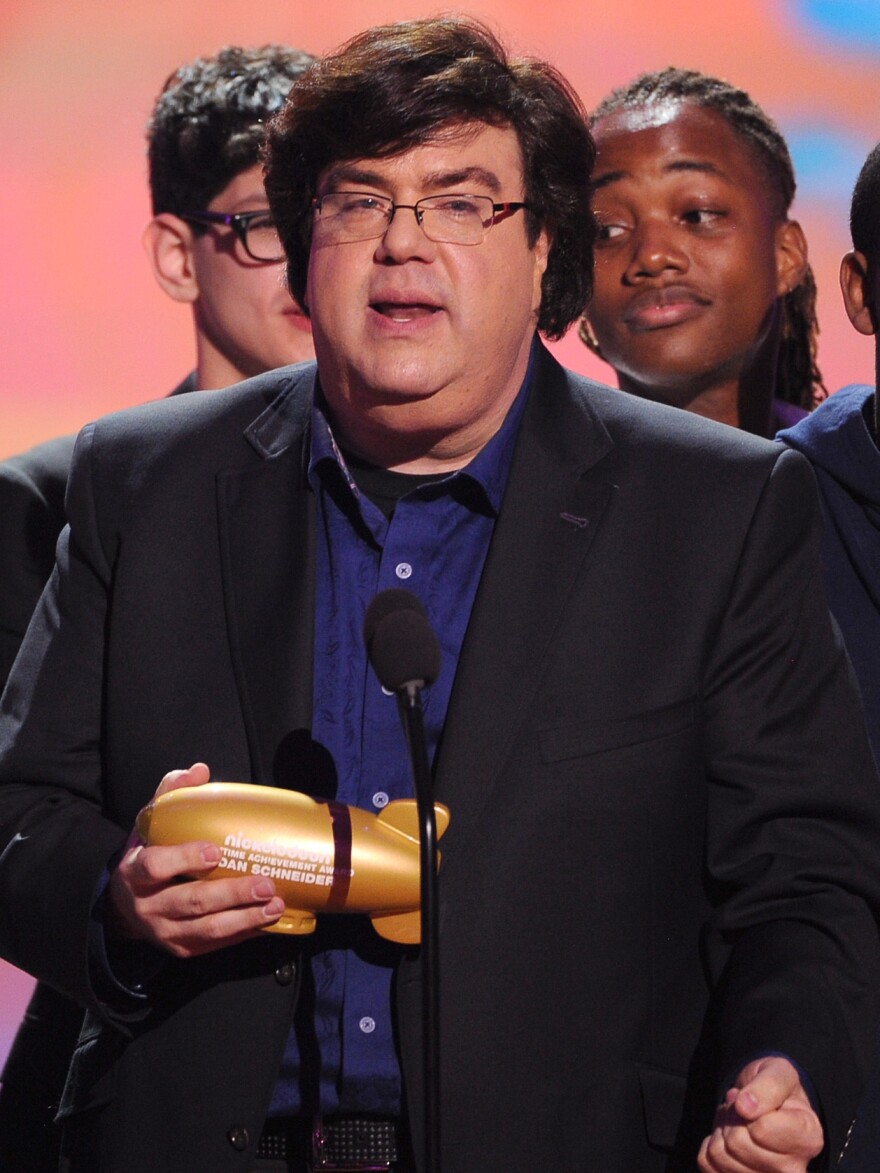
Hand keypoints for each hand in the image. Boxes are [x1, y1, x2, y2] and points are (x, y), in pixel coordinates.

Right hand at [108, 762, 284, 957]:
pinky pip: (215, 943)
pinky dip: (243, 932)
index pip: (155, 867)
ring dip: (245, 918)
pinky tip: (268, 921)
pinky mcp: (182, 948)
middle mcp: (148, 906)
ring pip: (207, 929)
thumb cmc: (147, 856)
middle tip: (265, 883)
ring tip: (275, 905)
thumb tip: (200, 770)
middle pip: (192, 902)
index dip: (185, 859)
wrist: (124, 906)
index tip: (215, 852)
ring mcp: (165, 931)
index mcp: (135, 872)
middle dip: (231, 894)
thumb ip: (172, 795)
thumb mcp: (150, 825)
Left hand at [698, 1056, 823, 1171]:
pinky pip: (708, 1164)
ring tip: (738, 1122)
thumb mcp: (778, 1073)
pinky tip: (729, 1137)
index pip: (760, 1129)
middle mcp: (794, 1170)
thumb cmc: (778, 1088)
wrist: (768, 1104)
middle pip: (737, 1143)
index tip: (755, 1098)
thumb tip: (745, 1106)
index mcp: (808, 1139)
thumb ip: (768, 1086)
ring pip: (720, 1155)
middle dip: (732, 1117)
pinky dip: (711, 1143)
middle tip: (743, 1108)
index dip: (748, 1106)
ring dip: (721, 1130)